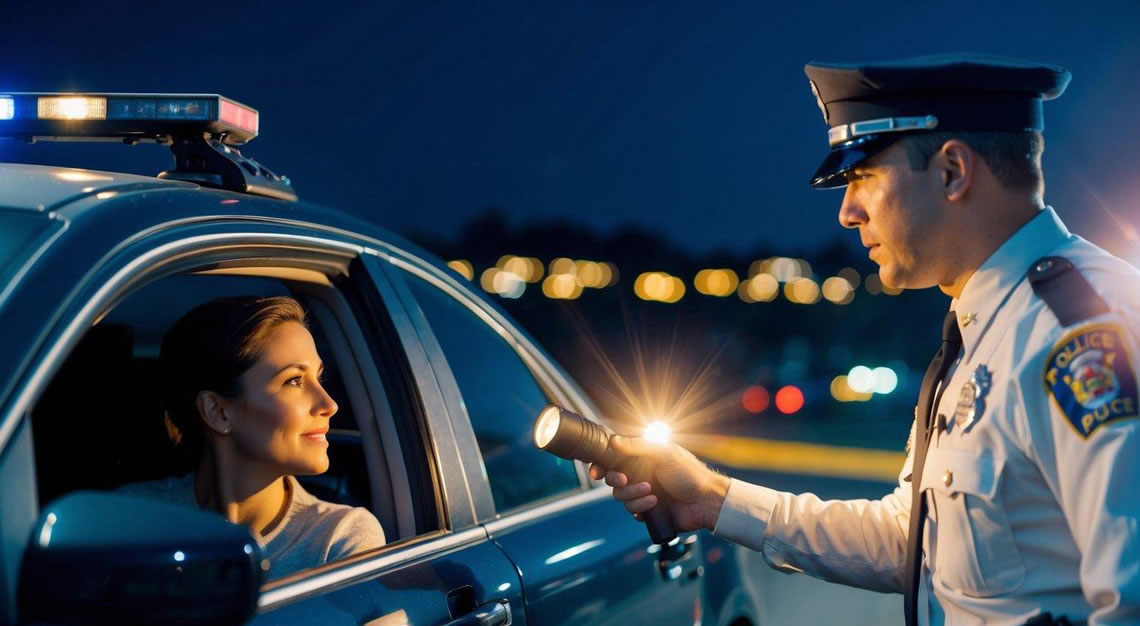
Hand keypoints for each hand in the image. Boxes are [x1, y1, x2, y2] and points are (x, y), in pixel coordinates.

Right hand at [589, 435, 730, 532]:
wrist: (706, 501)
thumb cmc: (689, 473)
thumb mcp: (664, 454)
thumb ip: (637, 446)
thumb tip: (612, 440)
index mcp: (643, 458)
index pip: (615, 459)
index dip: (602, 465)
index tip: (597, 471)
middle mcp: (641, 474)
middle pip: (613, 480)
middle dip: (619, 482)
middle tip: (626, 481)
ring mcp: (644, 493)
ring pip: (622, 497)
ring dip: (634, 497)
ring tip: (653, 495)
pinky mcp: (649, 510)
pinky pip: (632, 511)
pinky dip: (640, 509)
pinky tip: (654, 506)